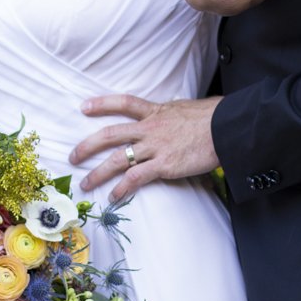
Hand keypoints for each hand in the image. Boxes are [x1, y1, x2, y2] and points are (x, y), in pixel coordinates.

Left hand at [71, 94, 219, 201]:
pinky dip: (121, 188)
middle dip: (88, 146)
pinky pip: (135, 178)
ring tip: (86, 184)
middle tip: (73, 156)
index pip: (124, 103)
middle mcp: (150, 128)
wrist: (227, 128)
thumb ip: (173, 114)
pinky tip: (112, 197)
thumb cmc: (214, 118)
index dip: (102, 103)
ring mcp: (155, 147)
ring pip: (117, 159)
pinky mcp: (163, 165)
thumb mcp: (186, 109)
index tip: (84, 107)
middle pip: (110, 134)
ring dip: (98, 173)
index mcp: (156, 111)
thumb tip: (173, 114)